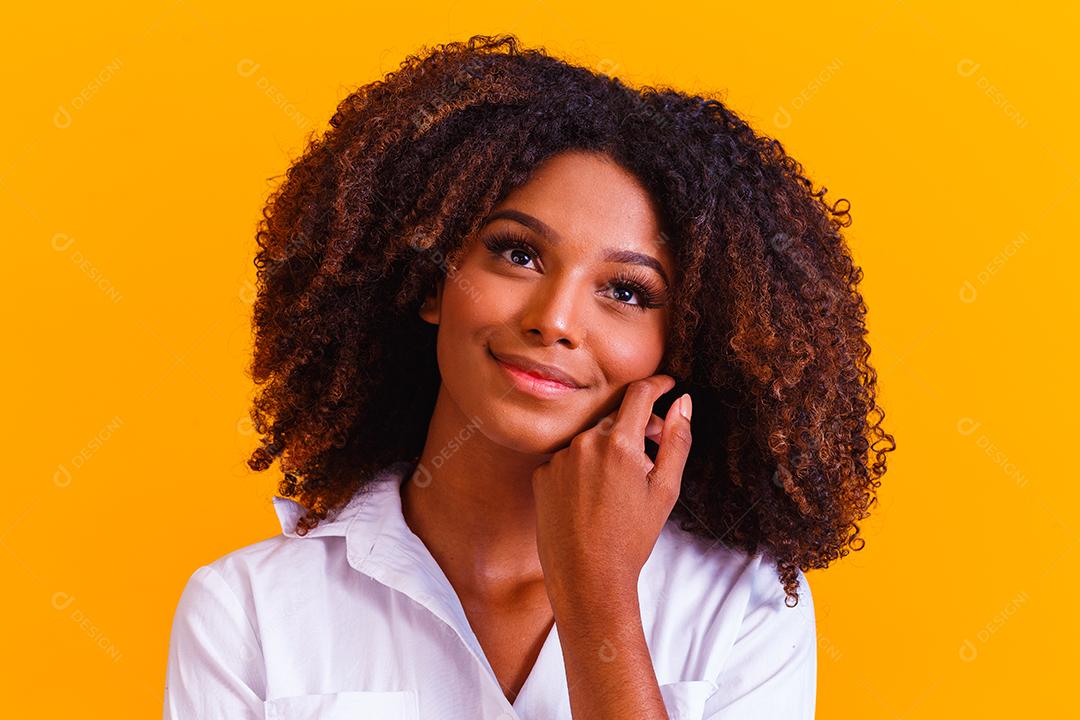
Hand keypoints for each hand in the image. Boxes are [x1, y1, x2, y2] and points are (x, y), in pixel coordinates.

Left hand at [530, 375, 693, 606]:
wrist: (587, 578)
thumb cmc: (632, 538)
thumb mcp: (665, 489)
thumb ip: (677, 440)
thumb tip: (683, 402)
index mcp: (619, 443)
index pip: (640, 394)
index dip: (657, 384)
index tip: (667, 385)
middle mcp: (585, 443)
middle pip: (616, 417)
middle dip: (637, 426)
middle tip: (652, 450)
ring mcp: (559, 458)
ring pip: (592, 438)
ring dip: (609, 449)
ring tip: (619, 487)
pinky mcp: (541, 473)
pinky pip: (568, 458)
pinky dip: (583, 468)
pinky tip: (592, 497)